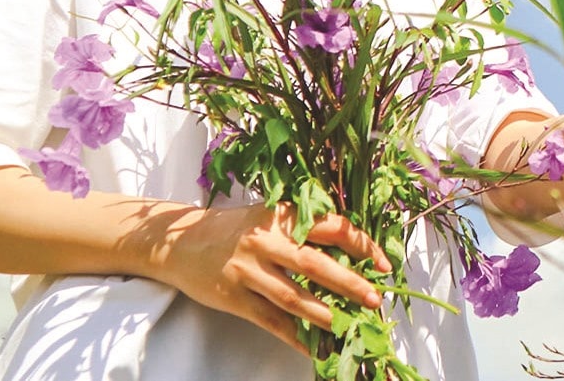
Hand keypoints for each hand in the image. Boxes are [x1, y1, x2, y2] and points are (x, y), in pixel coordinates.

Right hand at [155, 203, 391, 351]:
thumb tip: (351, 253)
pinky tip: (312, 346)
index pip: (331, 228)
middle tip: (375, 298)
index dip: (362, 245)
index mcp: (282, 217)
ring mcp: (248, 271)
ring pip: (293, 297)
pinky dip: (294, 335)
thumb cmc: (235, 228)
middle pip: (315, 264)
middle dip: (349, 283)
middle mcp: (266, 241)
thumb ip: (304, 228)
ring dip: (325, 314)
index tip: (384, 264)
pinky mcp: (233, 297)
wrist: (180, 242)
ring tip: (349, 324)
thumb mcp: (269, 216)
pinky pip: (270, 320)